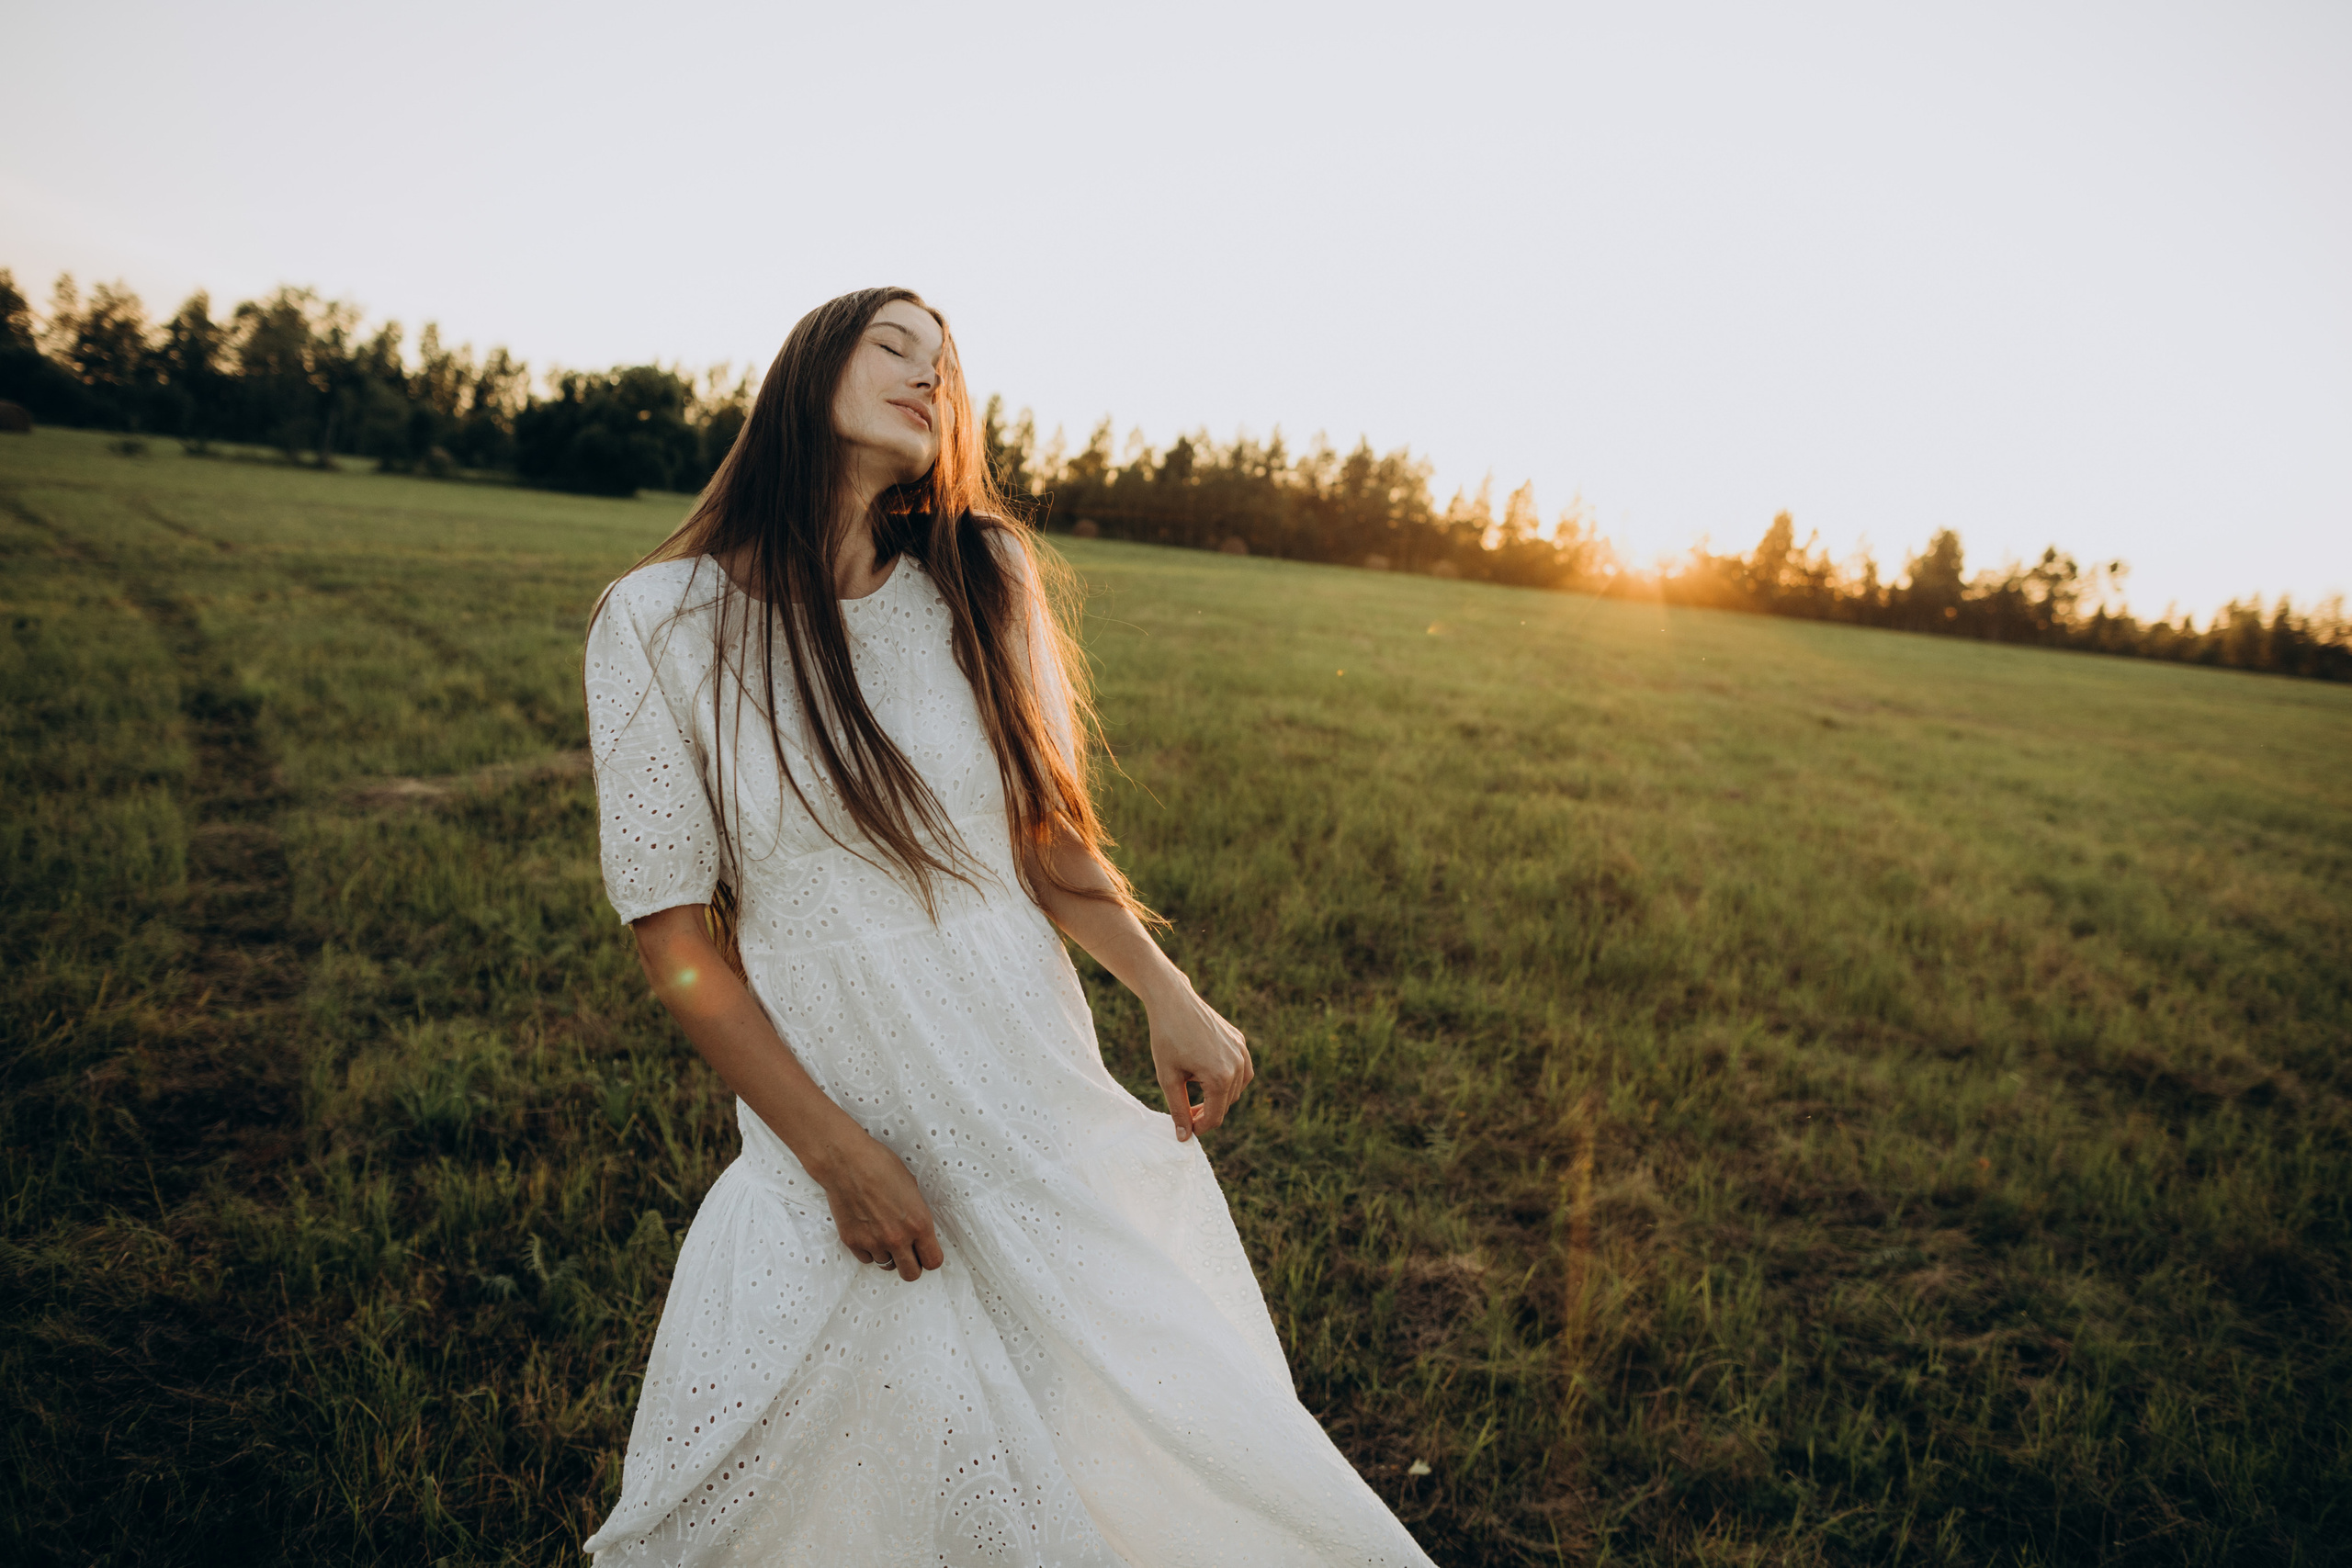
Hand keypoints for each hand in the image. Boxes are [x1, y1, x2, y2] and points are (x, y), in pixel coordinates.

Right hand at [812, 1132, 944, 1281]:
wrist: (846, 1162)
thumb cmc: (881, 1166)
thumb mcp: (911, 1187)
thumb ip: (916, 1214)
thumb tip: (918, 1230)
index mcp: (918, 1223)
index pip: (933, 1261)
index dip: (930, 1257)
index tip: (925, 1251)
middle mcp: (897, 1238)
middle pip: (911, 1274)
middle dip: (912, 1265)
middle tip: (907, 1252)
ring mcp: (873, 1242)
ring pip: (887, 1266)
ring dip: (888, 1254)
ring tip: (883, 1233)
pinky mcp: (852, 1242)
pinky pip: (867, 1259)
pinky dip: (869, 1250)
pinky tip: (868, 1231)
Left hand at [1147, 977, 1253, 1141]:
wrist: (1172, 1000)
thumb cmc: (1166, 1038)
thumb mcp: (1168, 1078)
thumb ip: (1179, 1110)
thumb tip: (1184, 1137)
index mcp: (1220, 1077)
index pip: (1215, 1117)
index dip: (1200, 1128)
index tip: (1185, 1129)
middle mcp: (1237, 1065)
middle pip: (1226, 1104)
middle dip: (1207, 1113)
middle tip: (1186, 1112)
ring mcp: (1241, 1051)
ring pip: (1236, 1088)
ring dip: (1219, 1097)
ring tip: (1196, 1095)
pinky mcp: (1240, 1040)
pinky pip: (1241, 1069)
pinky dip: (1228, 1078)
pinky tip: (1209, 1076)